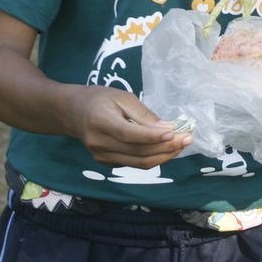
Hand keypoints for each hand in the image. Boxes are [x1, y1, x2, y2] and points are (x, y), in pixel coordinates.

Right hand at [63, 86, 191, 168]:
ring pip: (139, 163)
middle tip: (188, 138)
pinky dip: (154, 158)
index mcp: (100, 121)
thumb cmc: (100, 99)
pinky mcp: (106, 163)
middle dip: (167, 147)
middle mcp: (98, 142)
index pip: (129, 134)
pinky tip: (167, 149)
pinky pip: (134, 164)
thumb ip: (143, 114)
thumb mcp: (122, 97)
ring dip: (164, 156)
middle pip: (138, 152)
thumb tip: (167, 129)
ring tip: (182, 145)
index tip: (175, 133)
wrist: (73, 112)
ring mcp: (101, 156)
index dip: (152, 137)